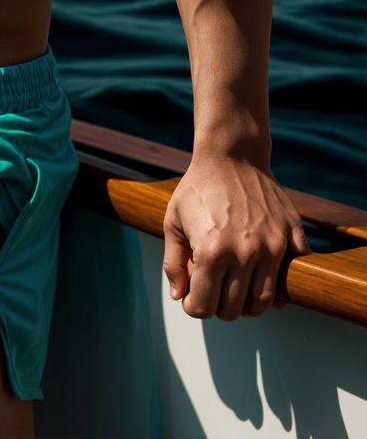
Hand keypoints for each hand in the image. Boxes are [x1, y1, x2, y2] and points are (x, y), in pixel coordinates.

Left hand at [162, 155, 310, 319]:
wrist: (231, 155)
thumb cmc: (198, 187)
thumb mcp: (174, 221)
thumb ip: (173, 262)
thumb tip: (179, 296)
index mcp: (212, 251)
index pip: (204, 306)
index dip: (194, 307)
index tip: (193, 298)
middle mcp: (245, 252)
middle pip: (235, 309)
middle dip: (220, 307)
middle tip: (215, 292)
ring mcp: (272, 245)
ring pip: (265, 302)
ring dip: (249, 304)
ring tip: (237, 289)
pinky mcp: (292, 235)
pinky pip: (291, 276)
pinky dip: (280, 286)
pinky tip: (262, 275)